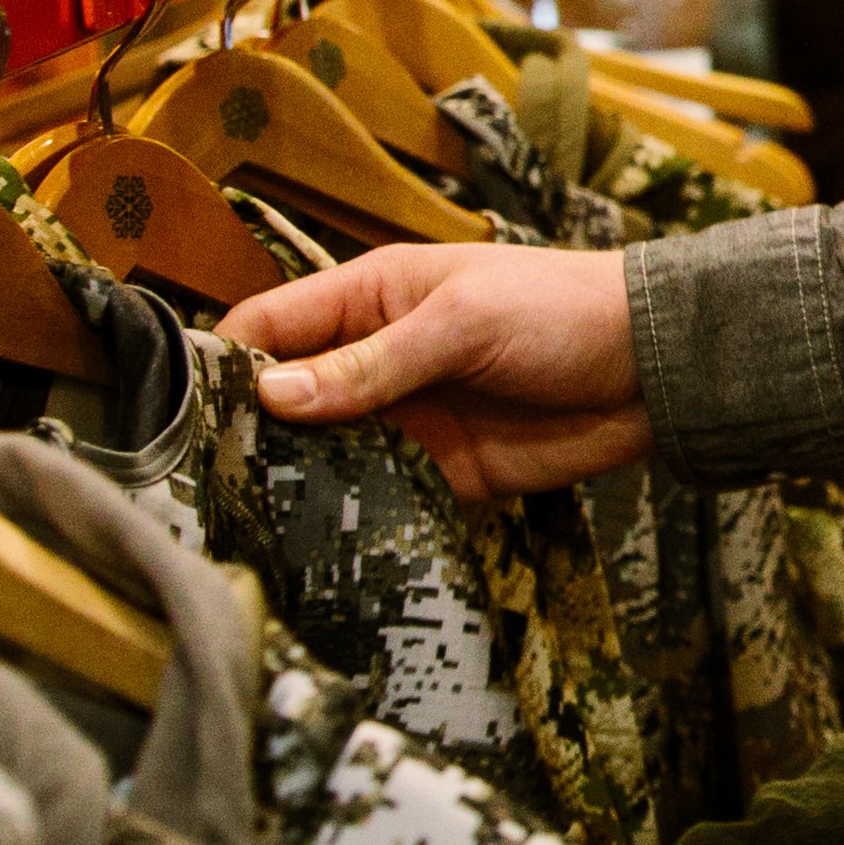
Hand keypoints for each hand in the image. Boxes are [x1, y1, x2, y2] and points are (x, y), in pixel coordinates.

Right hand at [222, 243, 652, 494]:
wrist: (654, 367)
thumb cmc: (560, 310)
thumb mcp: (459, 324)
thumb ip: (369, 364)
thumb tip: (275, 396)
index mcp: (368, 299)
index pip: (270, 328)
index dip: (229, 367)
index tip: (189, 416)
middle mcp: (373, 360)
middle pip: (287, 402)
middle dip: (252, 438)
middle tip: (209, 487)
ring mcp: (405, 420)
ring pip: (325, 456)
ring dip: (297, 484)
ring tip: (251, 525)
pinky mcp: (441, 473)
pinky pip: (381, 497)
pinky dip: (354, 517)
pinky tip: (322, 546)